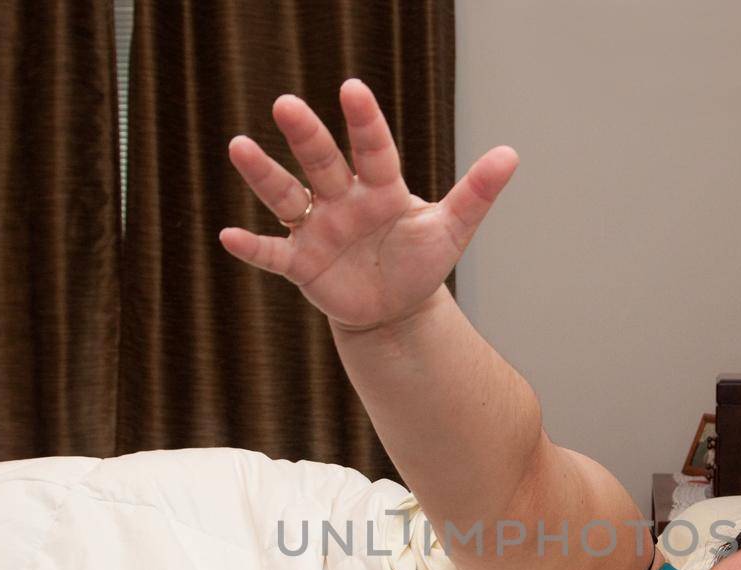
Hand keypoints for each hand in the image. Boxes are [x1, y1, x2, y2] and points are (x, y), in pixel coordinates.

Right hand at [218, 78, 519, 330]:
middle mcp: (342, 199)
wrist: (396, 308)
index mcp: (380, 187)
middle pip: (321, 161)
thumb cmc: (421, 261)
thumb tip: (511, 154)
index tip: (352, 90)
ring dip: (263, 174)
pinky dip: (252, 246)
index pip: (372, 148)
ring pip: (286, 196)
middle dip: (305, 135)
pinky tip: (228, 235)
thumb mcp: (452, 229)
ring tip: (238, 146)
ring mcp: (317, 228)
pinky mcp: (301, 263)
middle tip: (286, 105)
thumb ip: (477, 193)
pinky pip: (272, 254)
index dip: (363, 122)